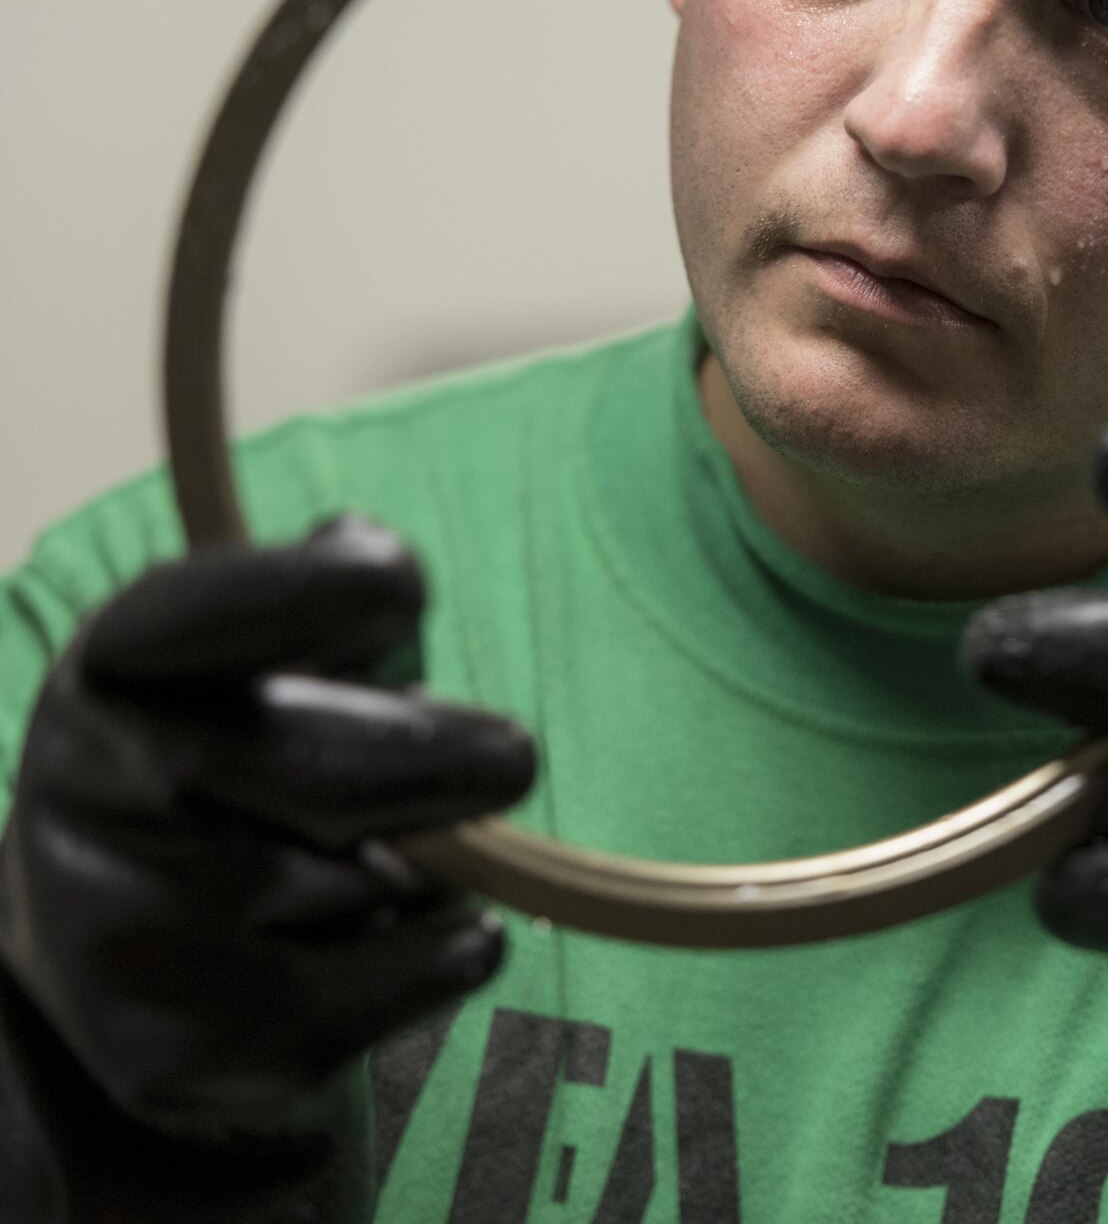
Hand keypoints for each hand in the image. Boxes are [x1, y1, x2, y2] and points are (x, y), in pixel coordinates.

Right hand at [0, 517, 534, 1219]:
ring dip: (429, 868)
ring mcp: (128, 931)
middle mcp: (95, 793)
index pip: (213, 613)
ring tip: (396, 858)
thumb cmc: (232, 748)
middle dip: (447, 762)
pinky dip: (444, 954)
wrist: (101, 942)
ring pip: (372, 886)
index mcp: (117, 665)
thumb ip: (327, 600)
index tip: (400, 585)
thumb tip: (373, 557)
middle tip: (511, 760)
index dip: (317, 591)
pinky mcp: (185, 1050)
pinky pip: (391, 987)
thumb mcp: (253, 650)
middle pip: (327, 776)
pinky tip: (410, 932)